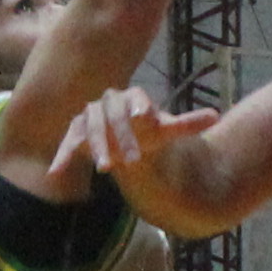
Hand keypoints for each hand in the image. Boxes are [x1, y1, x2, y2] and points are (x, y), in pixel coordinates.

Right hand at [52, 88, 212, 184]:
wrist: (122, 137)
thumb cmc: (146, 132)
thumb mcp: (166, 131)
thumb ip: (186, 124)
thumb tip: (215, 116)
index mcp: (130, 98)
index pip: (134, 98)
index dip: (140, 106)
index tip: (147, 117)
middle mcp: (107, 104)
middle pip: (111, 115)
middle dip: (120, 136)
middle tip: (131, 160)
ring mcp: (88, 118)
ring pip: (89, 128)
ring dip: (97, 147)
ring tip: (105, 168)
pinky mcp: (75, 134)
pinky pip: (68, 143)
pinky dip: (63, 156)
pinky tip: (56, 172)